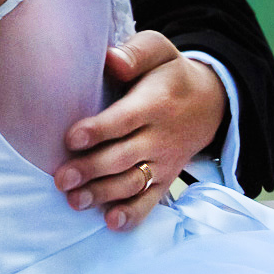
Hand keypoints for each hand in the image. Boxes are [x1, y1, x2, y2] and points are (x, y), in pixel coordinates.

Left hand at [55, 30, 226, 230]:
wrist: (211, 101)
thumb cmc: (169, 72)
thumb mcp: (159, 50)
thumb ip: (135, 54)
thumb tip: (112, 59)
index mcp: (156, 104)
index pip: (125, 120)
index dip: (99, 130)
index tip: (71, 139)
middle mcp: (161, 137)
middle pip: (124, 157)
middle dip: (92, 169)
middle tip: (61, 179)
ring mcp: (164, 162)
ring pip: (133, 183)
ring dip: (104, 194)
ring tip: (75, 201)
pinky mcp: (165, 178)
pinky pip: (152, 200)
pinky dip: (134, 214)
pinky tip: (111, 223)